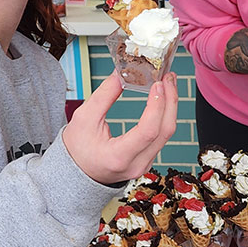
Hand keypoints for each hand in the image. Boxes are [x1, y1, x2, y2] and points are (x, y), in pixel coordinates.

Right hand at [63, 73, 177, 184]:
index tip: (157, 84)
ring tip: (168, 84)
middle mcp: (136, 164)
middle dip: (170, 100)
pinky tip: (162, 100)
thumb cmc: (77, 149)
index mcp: (118, 157)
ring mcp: (145, 164)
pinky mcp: (147, 159)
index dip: (156, 106)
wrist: (77, 173)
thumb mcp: (84, 118)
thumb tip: (122, 73)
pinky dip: (164, 115)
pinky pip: (162, 137)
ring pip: (167, 134)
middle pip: (165, 131)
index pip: (148, 131)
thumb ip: (105, 95)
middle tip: (168, 77)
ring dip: (170, 106)